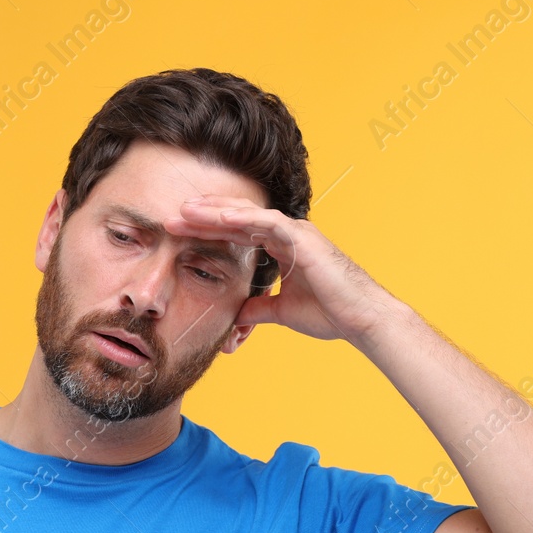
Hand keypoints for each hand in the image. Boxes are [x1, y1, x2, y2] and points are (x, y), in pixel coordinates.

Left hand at [167, 196, 394, 343]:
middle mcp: (287, 234)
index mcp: (282, 248)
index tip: (178, 231)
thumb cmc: (330, 313)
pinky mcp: (304, 239)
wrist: (361, 320)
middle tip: (171, 216)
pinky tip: (220, 217)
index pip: (237, 234)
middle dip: (203, 216)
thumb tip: (237, 316)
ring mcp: (296, 233)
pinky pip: (269, 223)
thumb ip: (258, 308)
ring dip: (216, 212)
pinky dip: (244, 218)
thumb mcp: (282, 311)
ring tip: (186, 211)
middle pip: (237, 219)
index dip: (207, 231)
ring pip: (248, 215)